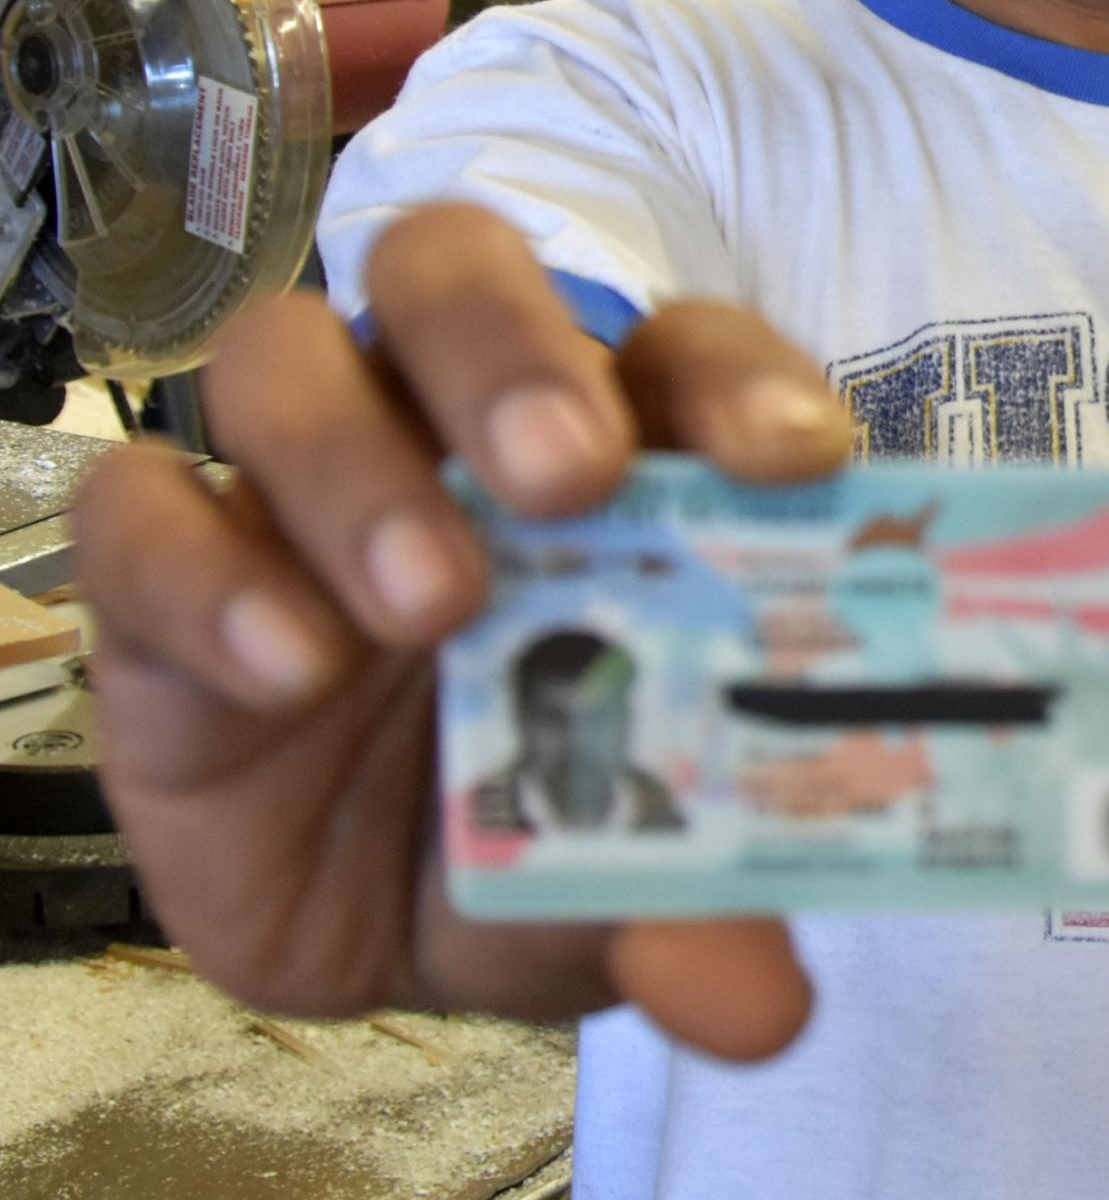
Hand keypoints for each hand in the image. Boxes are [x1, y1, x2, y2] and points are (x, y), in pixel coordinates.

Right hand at [73, 203, 850, 1056]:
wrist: (391, 924)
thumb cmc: (551, 838)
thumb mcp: (637, 878)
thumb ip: (704, 910)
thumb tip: (762, 1009)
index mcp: (613, 462)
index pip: (679, 357)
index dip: (736, 383)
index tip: (791, 460)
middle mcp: (450, 437)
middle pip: (457, 277)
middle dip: (513, 353)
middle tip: (569, 477)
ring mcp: (298, 493)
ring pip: (285, 359)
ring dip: (353, 458)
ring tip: (430, 601)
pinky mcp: (167, 584)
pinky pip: (140, 516)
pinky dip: (202, 573)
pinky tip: (286, 671)